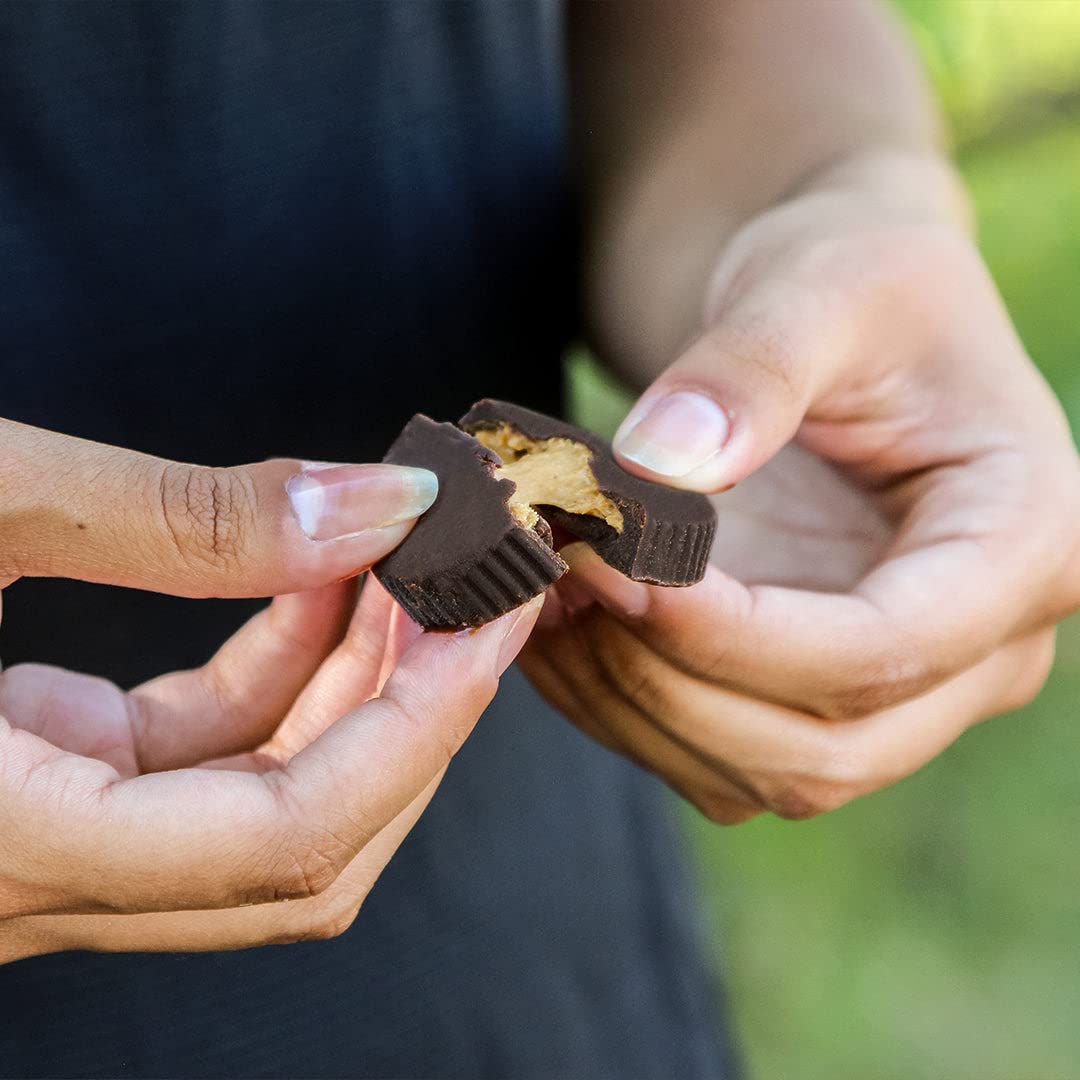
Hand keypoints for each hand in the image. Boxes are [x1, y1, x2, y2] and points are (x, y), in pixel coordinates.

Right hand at [0, 418, 541, 958]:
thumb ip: (182, 517)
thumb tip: (377, 497)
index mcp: (0, 850)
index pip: (286, 837)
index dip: (419, 725)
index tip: (491, 614)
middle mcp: (30, 882)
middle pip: (302, 846)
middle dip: (410, 711)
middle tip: (476, 586)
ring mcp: (45, 843)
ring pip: (262, 803)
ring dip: (353, 683)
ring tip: (408, 564)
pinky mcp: (47, 785)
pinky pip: (203, 754)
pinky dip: (280, 669)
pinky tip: (322, 581)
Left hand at [523, 149, 1079, 823]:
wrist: (847, 318)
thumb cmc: (859, 281)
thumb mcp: (820, 284)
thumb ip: (751, 368)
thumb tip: (657, 465)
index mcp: (1026, 539)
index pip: (887, 649)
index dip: (736, 637)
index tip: (614, 570)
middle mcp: (985, 645)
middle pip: (826, 747)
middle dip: (668, 683)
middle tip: (561, 582)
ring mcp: (904, 686)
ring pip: (762, 772)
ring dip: (630, 704)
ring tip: (544, 597)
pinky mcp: (819, 692)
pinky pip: (719, 752)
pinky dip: (626, 708)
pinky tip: (564, 627)